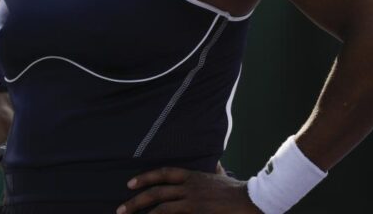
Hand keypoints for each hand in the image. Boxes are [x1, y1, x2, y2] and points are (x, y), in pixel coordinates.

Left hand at [117, 167, 259, 212]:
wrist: (251, 200)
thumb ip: (213, 171)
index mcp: (192, 176)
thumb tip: (214, 163)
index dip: (145, 178)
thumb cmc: (236, 191)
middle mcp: (189, 188)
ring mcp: (193, 202)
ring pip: (161, 209)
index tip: (130, 184)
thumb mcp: (220, 176)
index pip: (163, 173)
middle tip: (121, 209)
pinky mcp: (197, 213)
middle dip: (136, 201)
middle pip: (156, 193)